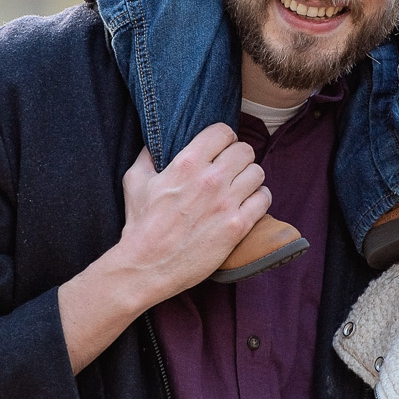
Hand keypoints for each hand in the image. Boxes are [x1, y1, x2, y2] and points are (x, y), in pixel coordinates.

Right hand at [58, 124, 271, 370]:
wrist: (146, 267)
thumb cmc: (140, 225)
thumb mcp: (135, 181)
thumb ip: (147, 156)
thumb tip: (155, 141)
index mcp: (187, 163)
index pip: (223, 131)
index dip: (224, 137)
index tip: (221, 147)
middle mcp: (211, 179)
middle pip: (245, 150)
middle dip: (239, 157)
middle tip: (232, 168)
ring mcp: (226, 203)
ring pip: (257, 173)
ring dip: (250, 178)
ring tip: (240, 186)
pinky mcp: (237, 226)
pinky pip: (264, 199)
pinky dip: (259, 199)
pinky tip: (248, 203)